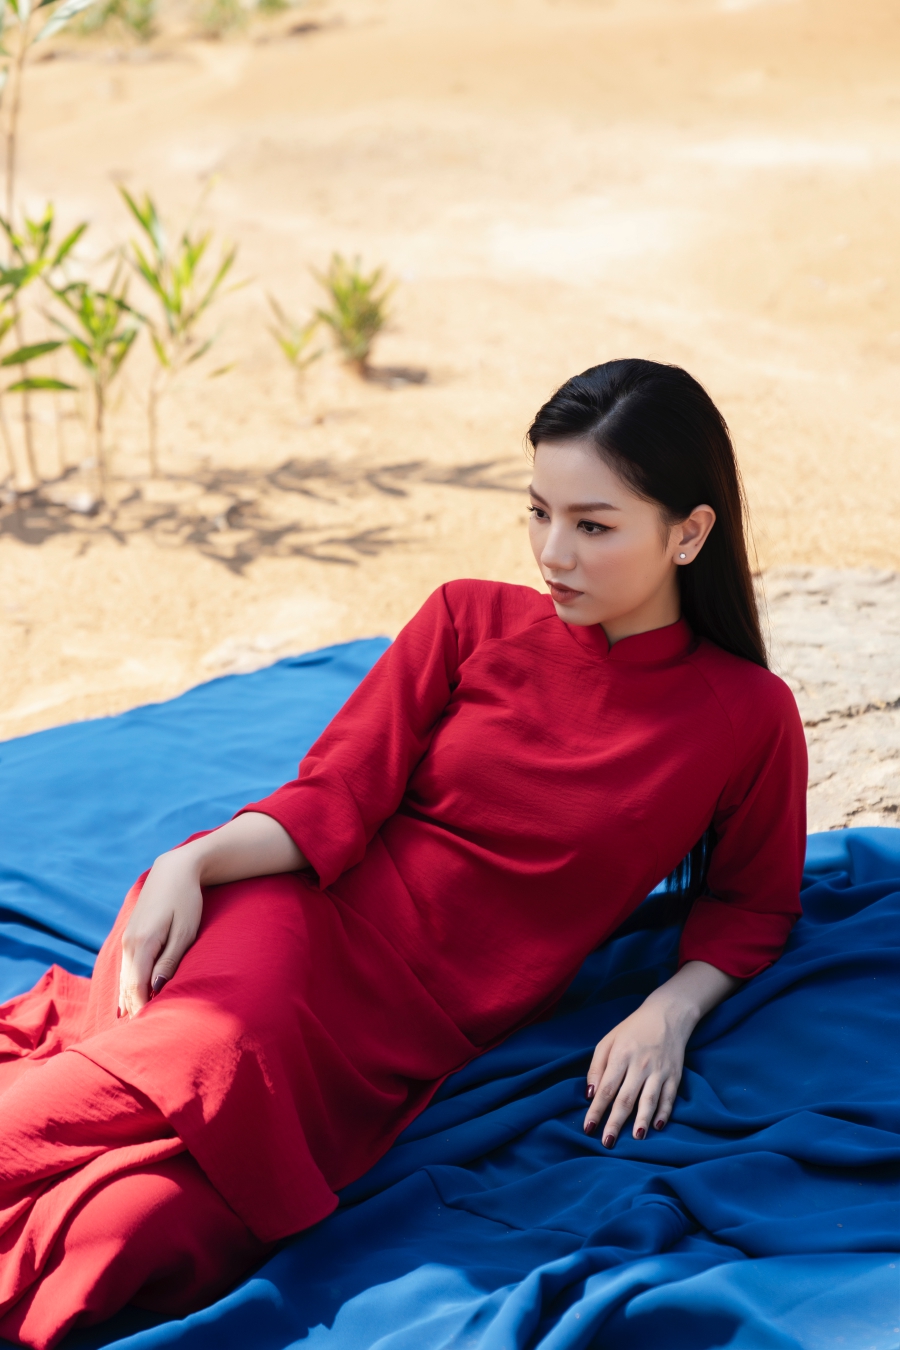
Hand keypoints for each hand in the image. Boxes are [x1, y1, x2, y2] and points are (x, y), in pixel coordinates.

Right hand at [119, 849, 203, 1017]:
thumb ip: (170, 960)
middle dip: (134, 1011)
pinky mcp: (130, 935)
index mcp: (143, 944)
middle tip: (141, 1040)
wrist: (175, 869)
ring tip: (134, 1028)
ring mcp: (127, 939)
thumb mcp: (185, 932)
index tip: (149, 1033)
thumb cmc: (187, 901)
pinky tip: (127, 1003)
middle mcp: (129, 944)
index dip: (142, 1011)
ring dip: (129, 1001)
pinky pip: (126, 969)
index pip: (137, 988)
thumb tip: (157, 987)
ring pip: (124, 979)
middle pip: (128, 987)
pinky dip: (127, 987)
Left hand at [583, 960, 740, 1145]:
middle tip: (607, 1142)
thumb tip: (590, 1094)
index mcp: (621, 1055)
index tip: (588, 1128)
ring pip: (649, 1100)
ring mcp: (659, 1071)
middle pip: (626, 1098)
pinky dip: (665, 1113)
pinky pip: (669, 1097)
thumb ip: (597, 1066)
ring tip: (635, 1138)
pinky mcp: (675, 1075)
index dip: (596, 1110)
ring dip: (642, 1121)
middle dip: (615, 1122)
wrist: (667, 1014)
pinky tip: (658, 1126)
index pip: (606, 1088)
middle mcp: (640, 1064)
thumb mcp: (608, 1041)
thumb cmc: (632, 1030)